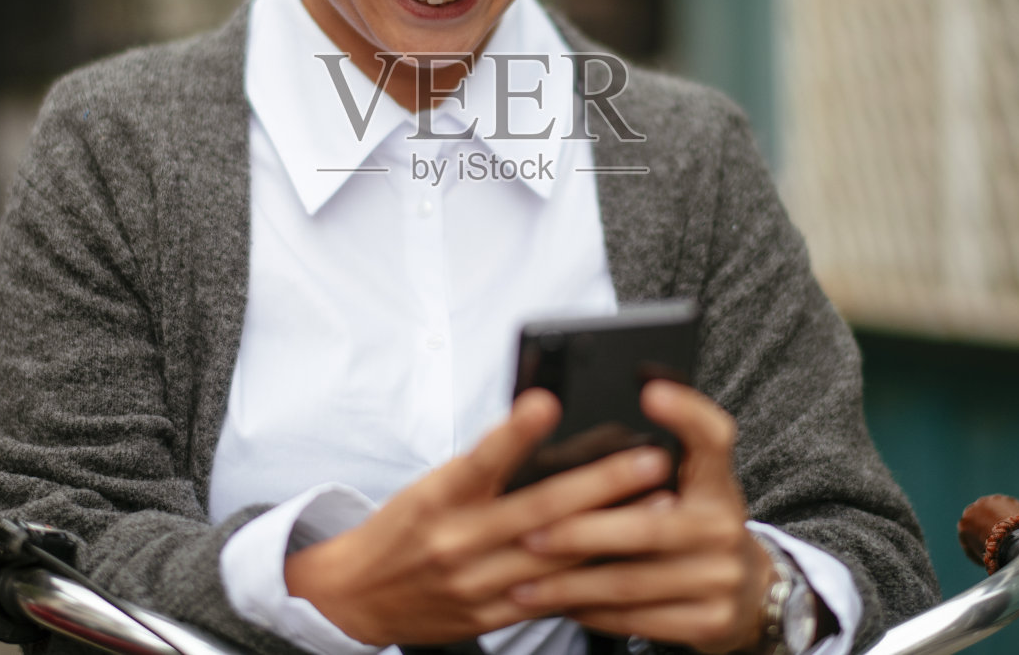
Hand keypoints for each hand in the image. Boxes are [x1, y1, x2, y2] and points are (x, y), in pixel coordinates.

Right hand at [283, 389, 674, 646]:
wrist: (357, 595)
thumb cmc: (404, 527)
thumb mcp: (431, 484)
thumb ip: (485, 466)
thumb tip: (541, 425)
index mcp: (439, 497)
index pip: (481, 458)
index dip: (515, 431)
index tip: (549, 402)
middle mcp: (458, 540)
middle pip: (538, 509)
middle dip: (601, 484)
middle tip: (650, 459)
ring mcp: (477, 583)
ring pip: (556, 556)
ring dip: (614, 532)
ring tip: (660, 509)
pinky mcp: (491, 615)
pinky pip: (551, 596)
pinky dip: (593, 578)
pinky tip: (630, 561)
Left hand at [508, 381, 775, 653]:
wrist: (751, 592)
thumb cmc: (698, 524)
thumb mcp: (692, 485)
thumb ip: (652, 459)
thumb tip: (601, 418)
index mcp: (717, 482)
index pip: (714, 437)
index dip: (686, 412)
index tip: (649, 390)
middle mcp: (725, 526)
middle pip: (648, 526)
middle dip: (581, 531)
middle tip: (528, 532)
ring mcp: (721, 578)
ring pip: (633, 582)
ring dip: (571, 583)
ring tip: (523, 580)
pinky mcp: (709, 622)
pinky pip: (638, 620)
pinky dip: (592, 612)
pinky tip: (559, 603)